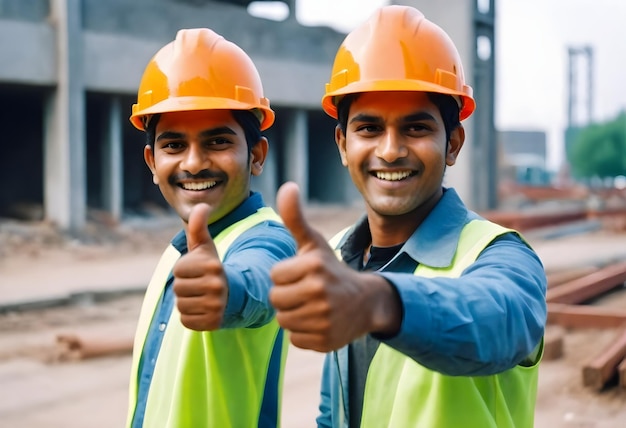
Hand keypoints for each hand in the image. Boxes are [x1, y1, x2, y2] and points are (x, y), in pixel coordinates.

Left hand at [172, 203, 227, 330]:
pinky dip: (191, 316)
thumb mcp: (206, 248)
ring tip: (201, 297)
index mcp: (214, 266)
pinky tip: (202, 309)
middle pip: (178, 288)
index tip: (197, 271)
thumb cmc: (213, 268)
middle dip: (185, 286)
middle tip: (199, 285)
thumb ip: (198, 228)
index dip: (183, 270)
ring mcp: (216, 306)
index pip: (178, 270)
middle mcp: (217, 286)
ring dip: (187, 302)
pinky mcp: (213, 323)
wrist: (234, 295)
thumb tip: (200, 206)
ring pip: (181, 305)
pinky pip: (186, 321)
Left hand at [269, 182, 400, 351]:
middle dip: (287, 296)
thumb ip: (295, 217)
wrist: (366, 302)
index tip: (304, 274)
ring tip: (312, 306)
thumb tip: (287, 185)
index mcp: (314, 265)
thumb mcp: (314, 243)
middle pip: (276, 300)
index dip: (286, 275)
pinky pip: (295, 339)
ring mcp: (324, 318)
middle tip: (307, 292)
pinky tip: (319, 322)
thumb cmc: (332, 269)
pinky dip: (304, 333)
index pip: (274, 275)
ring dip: (293, 314)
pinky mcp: (325, 341)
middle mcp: (320, 291)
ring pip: (283, 321)